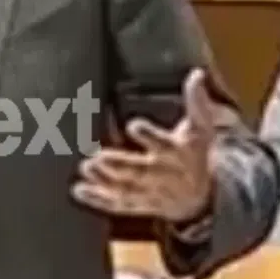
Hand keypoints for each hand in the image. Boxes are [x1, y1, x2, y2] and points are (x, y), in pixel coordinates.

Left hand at [71, 68, 214, 225]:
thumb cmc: (194, 154)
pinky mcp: (137, 204)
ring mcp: (149, 193)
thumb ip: (197, 102)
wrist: (200, 198)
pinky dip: (98, 199)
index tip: (133, 125)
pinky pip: (117, 204)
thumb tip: (197, 74)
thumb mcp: (200, 127)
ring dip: (105, 181)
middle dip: (119, 165)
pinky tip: (79, 190)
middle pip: (140, 171)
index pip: (163, 143)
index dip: (149, 135)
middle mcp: (162, 175)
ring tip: (86, 168)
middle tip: (97, 158)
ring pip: (126, 189)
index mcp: (177, 153)